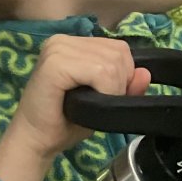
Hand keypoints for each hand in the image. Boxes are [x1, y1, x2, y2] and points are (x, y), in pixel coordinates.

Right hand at [0, 36, 148, 180]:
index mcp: (74, 43)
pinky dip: (103, 91)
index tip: (103, 96)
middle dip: (118, 85)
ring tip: (87, 103)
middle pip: (120, 54)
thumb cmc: (65, 122)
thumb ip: (126, 86)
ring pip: (112, 63)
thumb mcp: (104, 102)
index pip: (119, 49)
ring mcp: (58, 48)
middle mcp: (64, 39)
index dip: (122, 77)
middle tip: (95, 103)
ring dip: (110, 91)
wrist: (36, 140)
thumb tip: (145, 73)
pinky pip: (100, 71)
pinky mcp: (55, 62)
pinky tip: (84, 102)